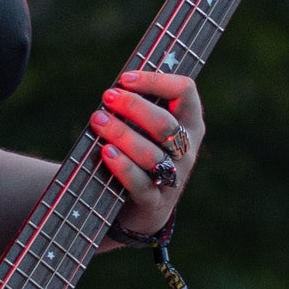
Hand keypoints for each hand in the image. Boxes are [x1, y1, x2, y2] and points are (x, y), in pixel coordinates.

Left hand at [91, 68, 204, 236]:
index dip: (156, 80)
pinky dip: (122, 166)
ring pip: (151, 154)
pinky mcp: (155, 201)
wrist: (141, 210)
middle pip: (165, 124)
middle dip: (134, 107)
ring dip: (122, 134)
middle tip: (107, 97)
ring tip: (98, 121)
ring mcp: (174, 178)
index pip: (185, 92)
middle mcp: (187, 150)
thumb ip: (139, 106)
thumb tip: (116, 85)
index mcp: (190, 124)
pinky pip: (141, 183)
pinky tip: (105, 152)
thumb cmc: (141, 155)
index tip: (125, 78)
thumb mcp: (147, 129)